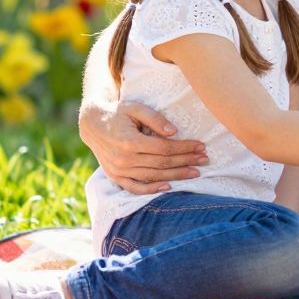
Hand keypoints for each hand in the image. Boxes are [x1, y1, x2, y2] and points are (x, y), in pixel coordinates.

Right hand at [89, 101, 207, 194]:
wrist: (93, 125)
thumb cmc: (118, 113)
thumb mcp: (135, 108)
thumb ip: (154, 118)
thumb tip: (174, 132)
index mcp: (129, 141)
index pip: (164, 148)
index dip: (184, 148)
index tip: (201, 146)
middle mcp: (124, 159)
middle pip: (162, 164)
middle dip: (186, 161)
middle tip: (205, 160)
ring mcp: (119, 170)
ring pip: (152, 176)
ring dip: (176, 176)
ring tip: (195, 172)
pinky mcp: (116, 177)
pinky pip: (135, 187)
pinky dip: (151, 190)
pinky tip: (168, 187)